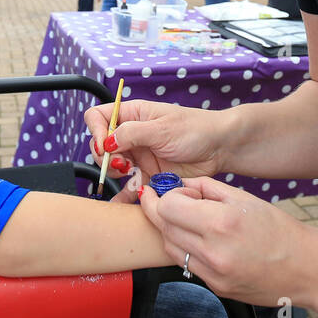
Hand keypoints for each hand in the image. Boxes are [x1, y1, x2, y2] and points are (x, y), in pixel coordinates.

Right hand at [84, 99, 229, 202]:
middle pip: (101, 145)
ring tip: (131, 175)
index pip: (99, 117)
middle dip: (106, 157)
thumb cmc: (195, 129)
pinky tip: (119, 202)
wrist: (220, 149)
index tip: (105, 146)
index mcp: (133, 115)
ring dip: (116, 174)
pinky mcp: (148, 174)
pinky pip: (129, 186)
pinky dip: (123, 194)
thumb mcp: (162, 129)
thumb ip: (131, 134)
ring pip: (113, 167)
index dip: (96, 131)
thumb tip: (105, 142)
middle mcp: (132, 135)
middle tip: (123, 164)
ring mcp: (139, 155)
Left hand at [139, 176, 317, 307]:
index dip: (166, 196)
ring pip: (170, 248)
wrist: (305, 268)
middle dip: (159, 210)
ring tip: (182, 218)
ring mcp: (213, 274)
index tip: (174, 191)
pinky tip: (196, 239)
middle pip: (164, 228)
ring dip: (169, 230)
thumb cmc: (279, 229)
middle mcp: (213, 251)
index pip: (169, 208)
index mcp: (221, 223)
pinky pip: (186, 265)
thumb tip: (180, 184)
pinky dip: (184, 249)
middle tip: (161, 199)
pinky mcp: (216, 287)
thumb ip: (207, 188)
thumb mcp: (244, 198)